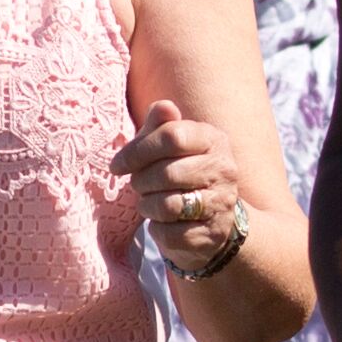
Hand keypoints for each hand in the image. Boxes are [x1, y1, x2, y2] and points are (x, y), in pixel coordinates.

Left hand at [115, 97, 253, 276]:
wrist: (213, 220)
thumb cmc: (182, 175)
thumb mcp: (172, 147)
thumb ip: (162, 126)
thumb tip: (163, 107)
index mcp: (213, 140)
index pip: (172, 137)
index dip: (138, 151)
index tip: (117, 165)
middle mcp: (224, 169)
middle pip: (167, 173)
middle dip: (141, 181)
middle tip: (138, 185)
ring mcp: (222, 203)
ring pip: (168, 205)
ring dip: (147, 206)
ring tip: (149, 203)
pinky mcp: (213, 234)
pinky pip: (170, 233)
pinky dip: (158, 230)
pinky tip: (163, 223)